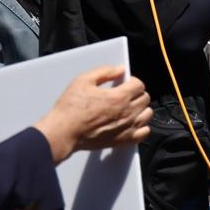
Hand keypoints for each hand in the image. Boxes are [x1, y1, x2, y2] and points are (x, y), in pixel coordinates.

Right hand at [34, 67, 152, 164]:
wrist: (63, 132)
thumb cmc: (69, 109)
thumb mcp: (83, 81)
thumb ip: (104, 72)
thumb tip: (120, 70)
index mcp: (119, 97)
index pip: (139, 85)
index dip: (132, 82)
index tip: (126, 83)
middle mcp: (127, 112)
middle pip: (145, 98)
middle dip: (136, 94)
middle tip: (125, 94)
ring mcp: (127, 127)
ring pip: (147, 114)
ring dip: (140, 109)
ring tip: (128, 108)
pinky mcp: (124, 140)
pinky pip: (144, 132)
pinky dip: (141, 126)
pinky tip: (132, 122)